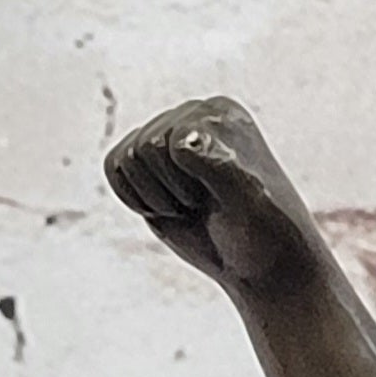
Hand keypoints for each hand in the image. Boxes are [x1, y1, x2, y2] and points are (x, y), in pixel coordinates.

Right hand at [105, 97, 310, 298]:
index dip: (186, 179)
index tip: (220, 199)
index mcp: (220, 113)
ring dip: (153, 196)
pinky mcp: (148, 166)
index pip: (172, 138)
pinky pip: (113, 168)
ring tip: (186, 207)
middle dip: (170, 188)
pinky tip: (164, 209)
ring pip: (126, 158)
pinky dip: (131, 196)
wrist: (259, 263)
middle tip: (201, 206)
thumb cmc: (262, 232)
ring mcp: (167, 140)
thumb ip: (218, 165)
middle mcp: (191, 118)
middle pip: (145, 146)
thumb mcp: (249, 202)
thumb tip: (182, 139)